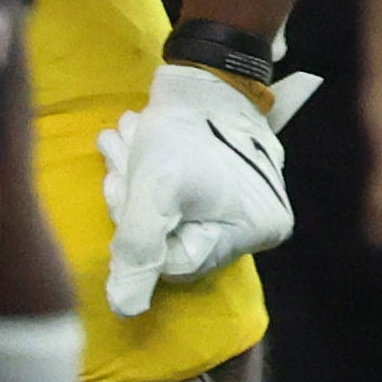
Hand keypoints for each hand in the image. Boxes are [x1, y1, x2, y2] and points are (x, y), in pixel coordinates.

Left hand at [96, 56, 312, 317]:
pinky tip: (135, 148)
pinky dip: (155, 182)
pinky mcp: (238, 187)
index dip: (139, 234)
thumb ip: (137, 248)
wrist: (209, 72)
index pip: (177, 264)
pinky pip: (187, 202)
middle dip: (135, 206)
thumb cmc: (182, 128)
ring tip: (122, 144)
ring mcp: (253, 206)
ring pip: (176, 221)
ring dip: (138, 189)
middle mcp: (263, 226)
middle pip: (176, 243)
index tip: (122, 186)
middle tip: (118, 157)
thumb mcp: (152, 188)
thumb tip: (126, 309)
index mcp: (255, 230)